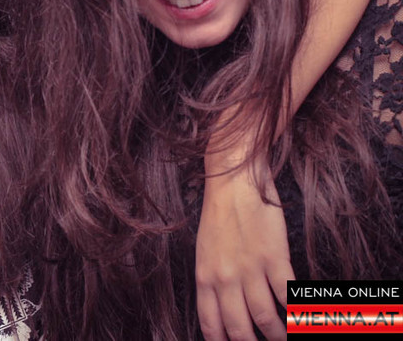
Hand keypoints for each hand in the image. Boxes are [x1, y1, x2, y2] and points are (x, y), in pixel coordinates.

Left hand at [196, 158, 293, 339]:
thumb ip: (212, 281)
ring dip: (278, 334)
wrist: (233, 181)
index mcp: (204, 277)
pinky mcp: (274, 258)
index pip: (211, 325)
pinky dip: (297, 312)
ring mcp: (249, 269)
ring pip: (266, 319)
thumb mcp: (204, 251)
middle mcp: (225, 278)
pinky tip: (302, 318)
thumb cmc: (219, 215)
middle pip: (240, 329)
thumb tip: (223, 309)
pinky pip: (287, 295)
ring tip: (284, 337)